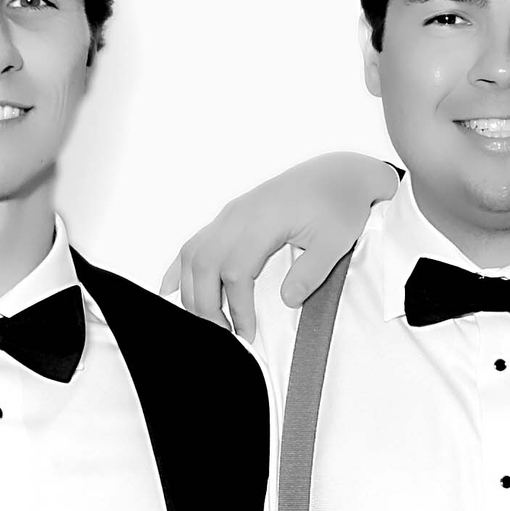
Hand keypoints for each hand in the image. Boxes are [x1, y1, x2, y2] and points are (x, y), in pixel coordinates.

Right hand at [158, 153, 397, 339]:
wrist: (338, 174)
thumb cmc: (338, 204)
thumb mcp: (336, 241)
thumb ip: (311, 272)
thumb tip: (287, 301)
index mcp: (263, 219)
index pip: (235, 272)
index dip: (237, 308)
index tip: (247, 335)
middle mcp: (238, 215)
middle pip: (203, 265)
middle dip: (206, 306)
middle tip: (224, 337)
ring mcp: (230, 215)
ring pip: (193, 255)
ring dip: (193, 292)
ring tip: (208, 322)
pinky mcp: (230, 217)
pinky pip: (195, 242)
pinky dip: (180, 268)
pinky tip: (171, 290)